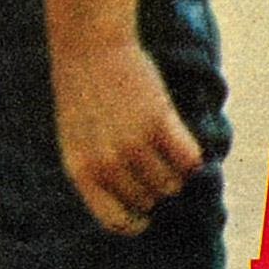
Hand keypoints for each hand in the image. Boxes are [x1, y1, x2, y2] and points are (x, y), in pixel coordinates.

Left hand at [52, 28, 201, 235]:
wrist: (89, 46)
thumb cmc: (83, 93)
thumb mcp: (75, 139)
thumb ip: (96, 172)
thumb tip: (132, 205)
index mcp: (81, 171)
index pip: (115, 220)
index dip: (135, 222)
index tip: (145, 216)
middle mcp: (107, 163)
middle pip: (148, 200)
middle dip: (154, 186)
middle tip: (153, 162)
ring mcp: (133, 143)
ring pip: (171, 183)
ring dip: (174, 171)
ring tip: (165, 149)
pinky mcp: (158, 122)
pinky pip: (188, 159)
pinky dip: (192, 157)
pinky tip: (183, 142)